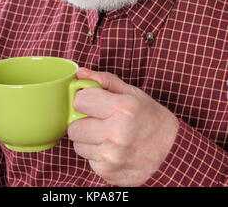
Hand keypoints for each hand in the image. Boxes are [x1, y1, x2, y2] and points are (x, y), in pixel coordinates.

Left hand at [68, 68, 178, 185]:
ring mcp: (112, 157)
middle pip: (74, 127)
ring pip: (78, 146)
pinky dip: (97, 154)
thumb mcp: (132, 93)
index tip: (92, 100)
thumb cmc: (151, 118)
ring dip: (88, 140)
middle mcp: (116, 134)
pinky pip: (88, 161)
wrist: (172, 151)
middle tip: (98, 120)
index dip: (84, 99)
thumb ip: (104, 81)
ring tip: (107, 135)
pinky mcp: (109, 173)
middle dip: (82, 122)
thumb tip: (80, 73)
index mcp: (123, 108)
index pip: (80, 101)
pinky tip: (113, 149)